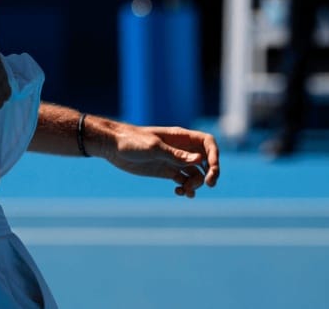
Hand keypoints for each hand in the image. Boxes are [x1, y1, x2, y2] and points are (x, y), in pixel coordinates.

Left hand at [103, 123, 220, 198]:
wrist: (113, 147)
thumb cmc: (132, 141)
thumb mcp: (154, 148)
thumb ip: (176, 155)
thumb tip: (200, 160)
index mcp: (181, 137)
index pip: (207, 143)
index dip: (215, 155)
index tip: (212, 169)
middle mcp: (181, 149)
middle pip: (206, 160)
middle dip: (212, 172)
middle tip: (209, 184)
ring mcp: (175, 161)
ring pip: (196, 173)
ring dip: (196, 184)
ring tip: (185, 190)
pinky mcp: (167, 171)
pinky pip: (184, 181)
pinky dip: (186, 188)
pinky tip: (179, 192)